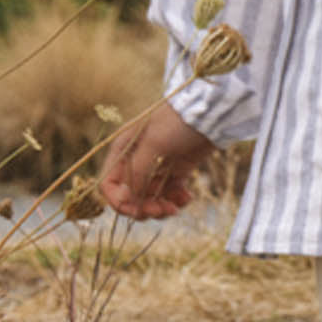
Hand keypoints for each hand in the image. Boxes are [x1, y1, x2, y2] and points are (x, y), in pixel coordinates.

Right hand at [99, 101, 215, 218]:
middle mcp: (137, 159)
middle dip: (144, 207)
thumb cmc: (178, 121)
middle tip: (162, 210)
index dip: (119, 201)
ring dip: (161, 207)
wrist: (212, 111)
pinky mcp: (177, 170)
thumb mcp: (154, 143)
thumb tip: (124, 198)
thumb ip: (137, 171)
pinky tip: (187, 198)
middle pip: (131, 195)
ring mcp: (158, 166)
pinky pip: (170, 193)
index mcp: (125, 150)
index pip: (109, 183)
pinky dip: (176, 200)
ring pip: (151, 198)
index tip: (137, 210)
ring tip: (176, 207)